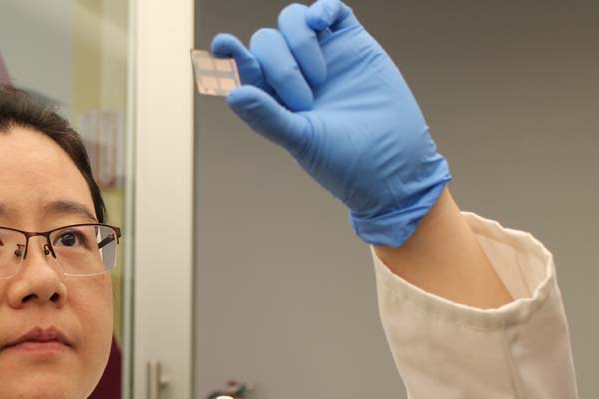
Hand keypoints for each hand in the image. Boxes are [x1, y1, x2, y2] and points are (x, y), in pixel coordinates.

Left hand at [211, 0, 450, 246]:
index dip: (231, 54)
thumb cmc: (344, 160)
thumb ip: (267, 116)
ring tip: (319, 77)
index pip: (245, 68)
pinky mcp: (353, 44)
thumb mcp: (300, 141)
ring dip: (298, 40)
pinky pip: (333, 11)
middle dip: (280, 66)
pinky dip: (323, 9)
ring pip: (293, 20)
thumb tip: (233, 94)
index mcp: (273, 99)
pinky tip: (320, 20)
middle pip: (267, 41)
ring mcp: (323, 56)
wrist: (395, 163)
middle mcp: (294, 74)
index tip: (222, 45)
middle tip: (305, 100)